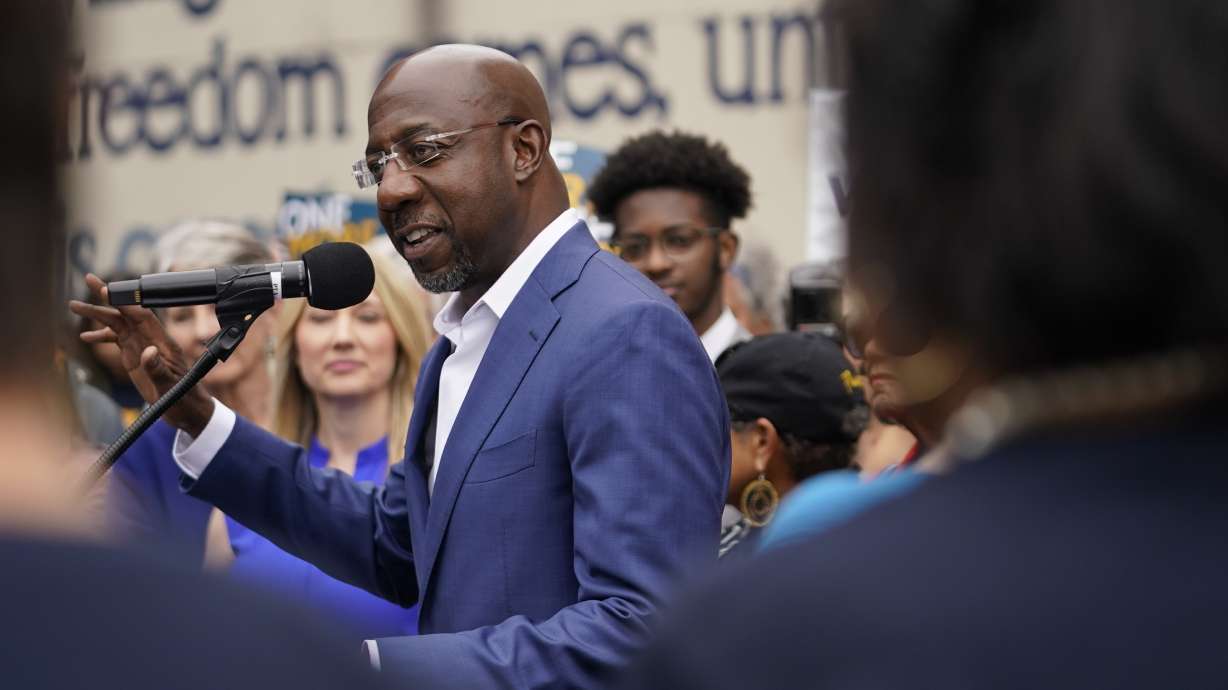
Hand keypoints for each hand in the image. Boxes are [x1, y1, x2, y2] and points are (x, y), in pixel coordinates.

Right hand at [69, 274, 213, 436]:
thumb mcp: (171, 387)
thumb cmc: (184, 399)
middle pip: (127, 313)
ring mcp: (142, 346)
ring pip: (118, 324)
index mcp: (163, 343)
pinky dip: (101, 335)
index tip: (108, 290)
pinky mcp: (135, 356)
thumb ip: (158, 369)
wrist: (187, 411)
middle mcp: (151, 340)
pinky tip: (85, 336)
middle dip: (108, 297)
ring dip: (98, 314)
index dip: (126, 302)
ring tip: (74, 305)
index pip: (142, 316)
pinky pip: (116, 339)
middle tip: (89, 279)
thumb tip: (148, 352)